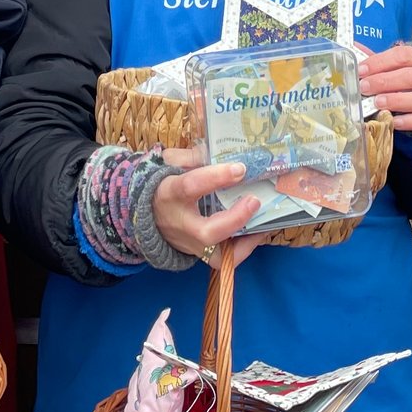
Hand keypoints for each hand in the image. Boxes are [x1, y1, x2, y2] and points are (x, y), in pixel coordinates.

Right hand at [153, 149, 259, 265]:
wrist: (148, 214)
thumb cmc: (163, 184)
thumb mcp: (171, 163)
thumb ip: (193, 156)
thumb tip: (221, 151)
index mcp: (170, 194)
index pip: (191, 186)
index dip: (216, 178)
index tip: (240, 169)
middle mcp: (181, 223)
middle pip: (207, 232)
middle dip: (235, 219)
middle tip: (254, 201)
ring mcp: (191, 243)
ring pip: (218, 255)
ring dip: (245, 241)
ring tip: (264, 222)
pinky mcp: (200, 254)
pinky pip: (224, 261)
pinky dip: (243, 249)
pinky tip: (257, 232)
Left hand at [357, 44, 411, 132]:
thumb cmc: (404, 76)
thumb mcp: (391, 64)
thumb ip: (376, 59)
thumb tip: (353, 49)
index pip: (402, 56)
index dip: (380, 62)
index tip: (361, 70)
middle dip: (385, 82)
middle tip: (365, 87)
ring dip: (399, 100)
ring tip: (378, 103)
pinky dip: (410, 121)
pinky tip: (393, 121)